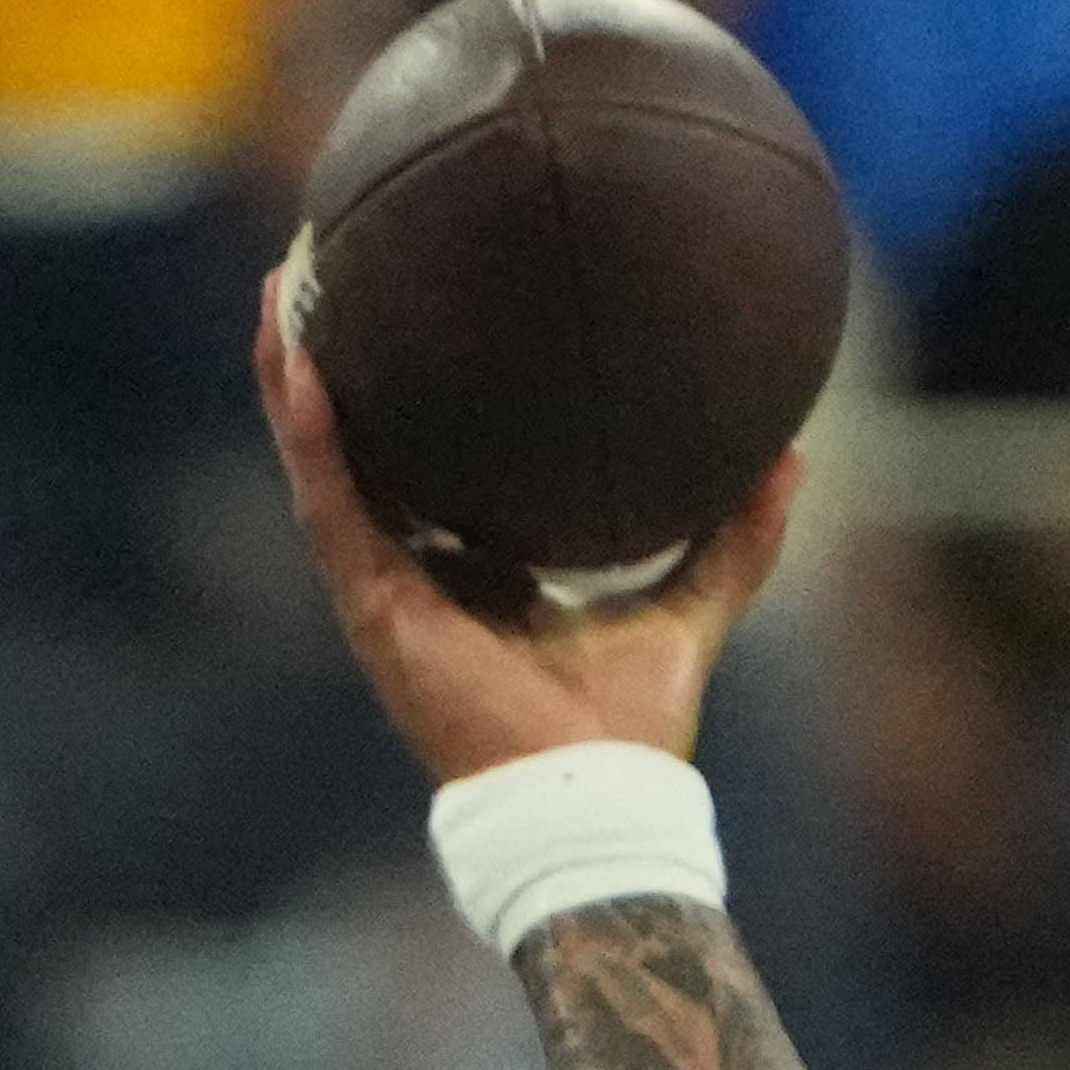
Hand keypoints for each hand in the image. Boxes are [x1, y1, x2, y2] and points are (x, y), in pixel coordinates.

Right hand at [259, 271, 795, 779]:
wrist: (595, 797)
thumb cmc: (632, 727)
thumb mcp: (693, 605)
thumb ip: (737, 535)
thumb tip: (792, 452)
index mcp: (477, 574)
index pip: (431, 468)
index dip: (416, 397)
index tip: (417, 314)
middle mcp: (419, 574)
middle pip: (359, 449)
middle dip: (332, 363)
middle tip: (323, 271)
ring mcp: (385, 589)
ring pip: (320, 462)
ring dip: (290, 375)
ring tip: (277, 288)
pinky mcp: (372, 606)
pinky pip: (330, 500)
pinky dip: (310, 432)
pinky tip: (300, 359)